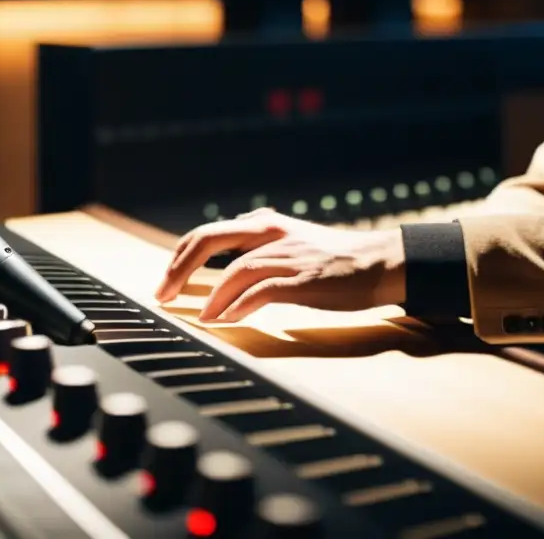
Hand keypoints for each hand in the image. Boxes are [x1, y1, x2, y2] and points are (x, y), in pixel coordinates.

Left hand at [154, 208, 405, 322]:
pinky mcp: (304, 280)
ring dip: (211, 295)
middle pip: (210, 240)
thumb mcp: (293, 240)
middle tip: (163, 294)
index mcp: (265, 224)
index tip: (166, 280)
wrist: (381, 262)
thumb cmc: (336, 258)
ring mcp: (288, 256)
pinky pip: (263, 291)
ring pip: (236, 270)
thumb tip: (234, 246)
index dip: (181, 255)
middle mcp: (272, 234)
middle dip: (180, 267)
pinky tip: (227, 319)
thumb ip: (262, 242)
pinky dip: (240, 306)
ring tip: (197, 315)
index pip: (208, 232)